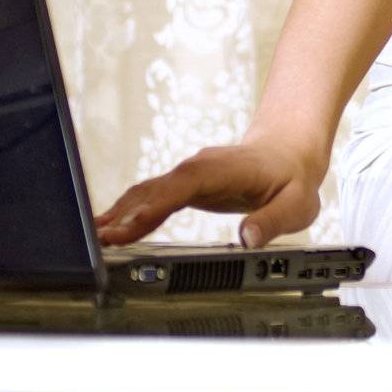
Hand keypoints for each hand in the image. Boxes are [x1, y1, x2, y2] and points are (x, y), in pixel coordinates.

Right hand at [95, 136, 323, 250]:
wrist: (290, 150)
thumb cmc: (293, 177)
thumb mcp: (296, 204)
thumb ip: (272, 221)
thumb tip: (248, 238)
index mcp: (222, 170)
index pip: (183, 185)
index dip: (155, 204)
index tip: (131, 224)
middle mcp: (199, 168)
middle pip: (155, 189)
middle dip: (126, 214)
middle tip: (99, 241)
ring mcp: (190, 175)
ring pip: (148, 192)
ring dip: (122, 213)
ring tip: (95, 238)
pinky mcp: (186, 185)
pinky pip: (153, 197)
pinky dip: (131, 212)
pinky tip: (114, 229)